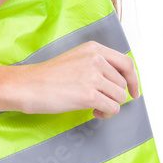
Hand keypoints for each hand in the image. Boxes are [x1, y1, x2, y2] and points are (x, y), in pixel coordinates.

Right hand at [16, 41, 139, 117]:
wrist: (28, 86)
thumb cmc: (48, 76)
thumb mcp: (76, 59)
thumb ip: (97, 64)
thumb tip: (117, 81)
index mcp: (94, 49)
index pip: (126, 63)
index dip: (133, 80)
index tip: (133, 91)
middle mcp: (96, 60)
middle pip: (123, 83)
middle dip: (115, 96)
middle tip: (101, 102)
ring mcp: (93, 77)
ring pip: (119, 97)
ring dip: (110, 105)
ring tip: (95, 107)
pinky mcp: (89, 95)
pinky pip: (112, 108)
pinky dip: (106, 113)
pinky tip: (94, 112)